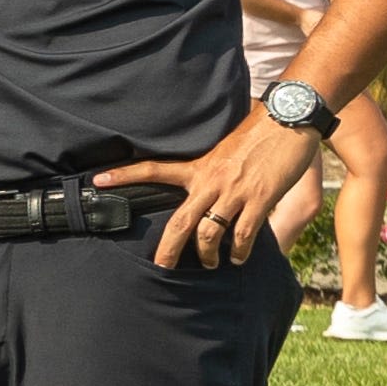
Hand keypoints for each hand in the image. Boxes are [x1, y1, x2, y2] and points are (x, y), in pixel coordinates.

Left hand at [99, 111, 318, 268]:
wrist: (289, 118)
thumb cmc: (259, 131)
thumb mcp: (225, 147)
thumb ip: (211, 167)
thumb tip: (206, 183)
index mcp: (199, 166)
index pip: (153, 169)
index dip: (124, 175)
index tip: (98, 181)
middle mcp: (211, 181)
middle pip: (180, 222)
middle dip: (168, 250)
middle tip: (162, 267)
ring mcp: (234, 192)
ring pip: (209, 234)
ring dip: (207, 255)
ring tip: (210, 264)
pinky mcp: (259, 199)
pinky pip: (243, 234)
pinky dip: (239, 251)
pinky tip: (238, 259)